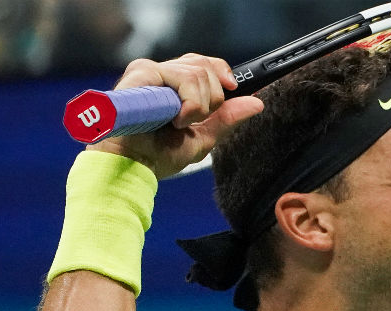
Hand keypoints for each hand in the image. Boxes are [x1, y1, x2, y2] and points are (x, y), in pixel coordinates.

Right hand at [88, 54, 264, 178]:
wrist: (134, 166)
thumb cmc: (158, 154)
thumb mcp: (203, 138)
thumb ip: (228, 119)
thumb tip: (256, 103)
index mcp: (174, 85)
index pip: (205, 63)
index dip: (222, 72)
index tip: (232, 88)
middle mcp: (162, 73)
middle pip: (205, 66)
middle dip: (211, 99)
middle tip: (192, 122)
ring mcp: (151, 71)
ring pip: (197, 73)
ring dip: (198, 106)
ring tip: (178, 124)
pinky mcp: (142, 73)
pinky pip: (182, 78)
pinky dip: (188, 103)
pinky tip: (175, 119)